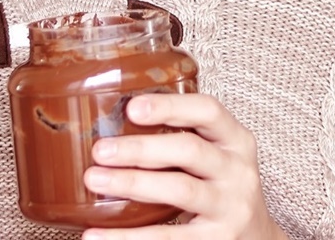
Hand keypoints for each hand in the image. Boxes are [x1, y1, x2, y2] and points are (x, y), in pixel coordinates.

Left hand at [81, 93, 286, 239]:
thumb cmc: (222, 190)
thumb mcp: (217, 158)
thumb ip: (182, 141)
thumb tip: (113, 129)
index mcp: (236, 141)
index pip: (208, 111)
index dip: (170, 107)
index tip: (132, 107)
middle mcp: (238, 171)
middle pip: (189, 150)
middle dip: (141, 148)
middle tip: (100, 150)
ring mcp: (230, 207)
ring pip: (180, 190)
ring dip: (134, 183)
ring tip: (95, 180)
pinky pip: (169, 237)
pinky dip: (129, 237)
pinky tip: (98, 235)